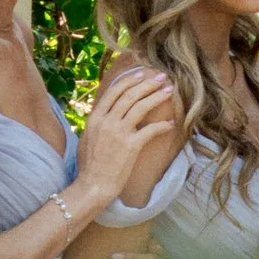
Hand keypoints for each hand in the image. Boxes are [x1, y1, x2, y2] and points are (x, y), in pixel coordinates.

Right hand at [78, 67, 180, 204]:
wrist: (93, 185)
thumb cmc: (90, 165)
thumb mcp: (88, 138)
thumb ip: (98, 123)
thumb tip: (108, 112)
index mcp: (95, 118)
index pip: (114, 92)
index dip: (130, 80)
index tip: (141, 74)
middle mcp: (106, 121)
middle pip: (129, 95)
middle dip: (147, 83)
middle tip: (161, 77)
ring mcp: (118, 133)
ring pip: (140, 107)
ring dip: (157, 96)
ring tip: (169, 91)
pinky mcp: (130, 146)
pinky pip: (150, 130)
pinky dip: (162, 126)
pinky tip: (170, 124)